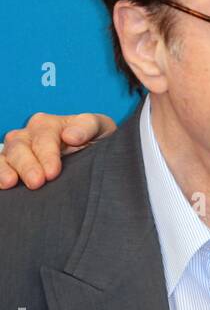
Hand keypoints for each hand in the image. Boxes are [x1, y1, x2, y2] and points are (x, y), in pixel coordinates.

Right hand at [0, 112, 116, 188]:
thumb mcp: (100, 128)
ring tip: (10, 183)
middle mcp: (28, 135)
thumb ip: (88, 127)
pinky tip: (2, 185)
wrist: (93, 153)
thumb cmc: (96, 139)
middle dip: (27, 165)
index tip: (53, 172)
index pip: (44, 137)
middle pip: (20, 146)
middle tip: (37, 182)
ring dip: (6, 169)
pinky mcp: (10, 165)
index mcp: (48, 124)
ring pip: (5, 156)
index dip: (47, 154)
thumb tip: (71, 136)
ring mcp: (16, 150)